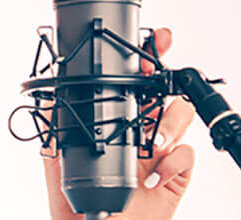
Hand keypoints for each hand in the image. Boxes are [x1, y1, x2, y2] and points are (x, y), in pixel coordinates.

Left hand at [42, 28, 195, 219]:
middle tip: (159, 74)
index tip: (155, 40)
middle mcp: (139, 131)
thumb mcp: (58, 156)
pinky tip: (155, 174)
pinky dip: (175, 162)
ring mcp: (159, 152)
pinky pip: (188, 157)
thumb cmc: (74, 201)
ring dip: (170, 124)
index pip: (134, 82)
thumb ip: (56, 122)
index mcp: (114, 120)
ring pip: (180, 117)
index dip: (147, 58)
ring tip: (152, 143)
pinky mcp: (174, 176)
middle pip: (164, 91)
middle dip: (168, 77)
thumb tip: (52, 89)